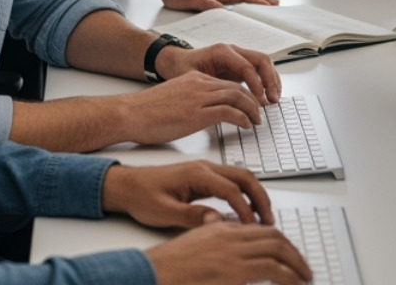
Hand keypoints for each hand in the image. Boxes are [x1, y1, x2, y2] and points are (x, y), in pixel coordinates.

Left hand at [103, 161, 273, 228]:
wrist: (126, 186)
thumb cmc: (141, 196)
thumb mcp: (164, 212)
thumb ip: (192, 216)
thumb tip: (217, 222)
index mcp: (196, 174)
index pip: (232, 191)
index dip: (245, 210)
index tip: (251, 227)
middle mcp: (204, 168)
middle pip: (244, 177)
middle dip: (260, 197)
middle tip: (269, 220)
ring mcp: (204, 170)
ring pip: (240, 177)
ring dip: (254, 194)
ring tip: (262, 216)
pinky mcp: (202, 177)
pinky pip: (230, 181)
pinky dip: (244, 194)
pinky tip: (245, 209)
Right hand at [120, 72, 262, 143]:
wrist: (130, 114)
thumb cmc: (146, 112)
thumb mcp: (173, 99)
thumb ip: (190, 101)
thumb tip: (200, 113)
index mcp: (193, 79)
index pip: (227, 82)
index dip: (244, 93)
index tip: (250, 105)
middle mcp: (199, 84)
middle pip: (237, 87)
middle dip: (253, 100)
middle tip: (260, 113)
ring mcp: (199, 97)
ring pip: (238, 96)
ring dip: (252, 109)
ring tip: (257, 121)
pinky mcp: (197, 113)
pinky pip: (229, 112)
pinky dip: (243, 118)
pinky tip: (247, 126)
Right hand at [146, 221, 312, 284]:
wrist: (152, 274)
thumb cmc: (167, 266)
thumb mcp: (193, 244)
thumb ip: (211, 235)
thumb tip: (223, 229)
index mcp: (220, 229)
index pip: (260, 229)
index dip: (279, 241)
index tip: (288, 254)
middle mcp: (230, 236)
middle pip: (274, 237)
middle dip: (293, 252)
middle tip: (303, 268)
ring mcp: (233, 253)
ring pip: (279, 251)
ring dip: (297, 265)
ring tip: (305, 277)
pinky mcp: (235, 271)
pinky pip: (272, 270)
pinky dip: (289, 277)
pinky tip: (295, 284)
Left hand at [161, 43, 280, 105]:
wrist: (176, 62)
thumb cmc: (182, 69)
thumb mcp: (191, 78)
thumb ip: (209, 87)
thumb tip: (225, 101)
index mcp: (222, 52)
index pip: (247, 66)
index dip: (256, 84)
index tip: (260, 101)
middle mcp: (233, 52)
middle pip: (261, 60)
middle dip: (270, 80)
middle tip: (273, 100)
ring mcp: (239, 57)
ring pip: (264, 64)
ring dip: (272, 81)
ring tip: (274, 99)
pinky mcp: (241, 66)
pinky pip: (260, 71)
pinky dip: (268, 82)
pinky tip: (268, 96)